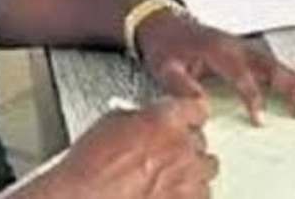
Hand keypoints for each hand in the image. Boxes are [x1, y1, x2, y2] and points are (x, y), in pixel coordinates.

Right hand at [32, 98, 215, 198]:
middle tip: (164, 152)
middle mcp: (182, 148)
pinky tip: (167, 193)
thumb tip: (147, 118)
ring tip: (167, 176)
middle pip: (200, 140)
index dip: (191, 106)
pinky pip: (201, 195)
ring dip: (190, 170)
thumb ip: (141, 116)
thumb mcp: (110, 123)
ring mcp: (187, 180)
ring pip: (206, 169)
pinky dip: (188, 195)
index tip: (188, 106)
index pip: (196, 105)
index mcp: (165, 120)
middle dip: (183, 144)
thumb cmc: (87, 170)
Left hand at [136, 10, 294, 124]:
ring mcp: (244, 48)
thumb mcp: (166, 68)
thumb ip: (182, 87)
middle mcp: (236, 47)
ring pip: (277, 65)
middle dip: (292, 87)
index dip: (253, 97)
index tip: (261, 119)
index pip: (242, 76)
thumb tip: (199, 107)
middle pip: (270, 67)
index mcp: (218, 50)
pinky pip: (273, 64)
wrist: (164, 23)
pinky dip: (292, 76)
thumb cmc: (166, 45)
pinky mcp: (246, 52)